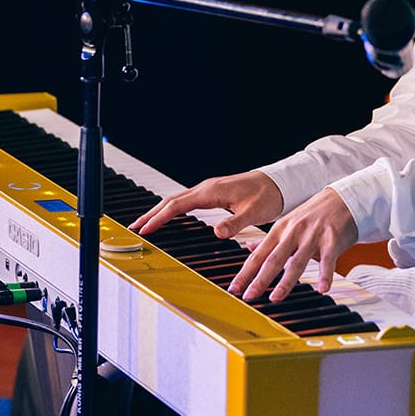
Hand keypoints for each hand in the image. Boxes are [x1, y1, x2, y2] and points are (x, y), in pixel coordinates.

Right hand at [131, 170, 282, 238]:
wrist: (279, 183)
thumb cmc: (268, 195)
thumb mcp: (253, 212)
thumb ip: (234, 223)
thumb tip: (216, 232)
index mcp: (211, 192)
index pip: (177, 205)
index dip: (159, 217)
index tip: (145, 229)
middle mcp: (206, 188)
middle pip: (170, 201)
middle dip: (151, 214)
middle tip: (135, 228)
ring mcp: (208, 190)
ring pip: (176, 200)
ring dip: (159, 211)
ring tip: (145, 224)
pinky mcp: (212, 193)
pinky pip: (186, 201)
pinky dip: (172, 209)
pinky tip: (168, 216)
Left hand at [228, 187, 357, 302]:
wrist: (342, 199)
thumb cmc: (314, 214)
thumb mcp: (287, 223)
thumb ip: (269, 239)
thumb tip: (249, 247)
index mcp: (280, 230)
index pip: (258, 255)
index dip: (245, 273)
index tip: (234, 288)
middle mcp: (293, 233)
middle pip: (273, 259)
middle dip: (259, 279)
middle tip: (249, 296)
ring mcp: (312, 236)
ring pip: (297, 262)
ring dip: (286, 281)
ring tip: (276, 297)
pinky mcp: (332, 240)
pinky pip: (328, 261)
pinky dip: (324, 275)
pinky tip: (322, 289)